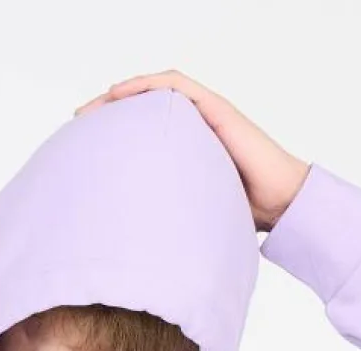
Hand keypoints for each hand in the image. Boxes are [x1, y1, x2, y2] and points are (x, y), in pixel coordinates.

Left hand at [73, 69, 310, 231]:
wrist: (281, 205)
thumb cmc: (244, 215)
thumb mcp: (193, 216)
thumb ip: (169, 219)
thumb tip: (136, 256)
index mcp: (187, 151)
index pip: (143, 133)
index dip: (113, 137)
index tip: (83, 151)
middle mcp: (194, 128)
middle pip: (142, 109)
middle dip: (107, 113)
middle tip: (78, 124)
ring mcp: (206, 115)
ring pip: (154, 91)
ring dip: (120, 94)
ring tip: (92, 107)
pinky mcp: (216, 108)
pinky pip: (176, 86)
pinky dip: (146, 84)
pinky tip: (120, 92)